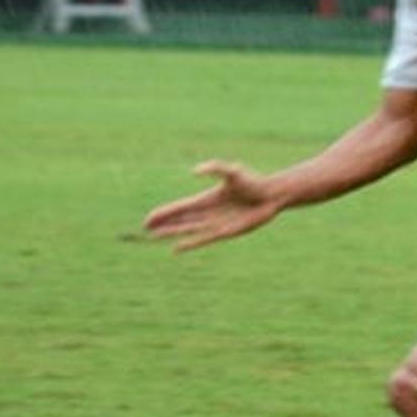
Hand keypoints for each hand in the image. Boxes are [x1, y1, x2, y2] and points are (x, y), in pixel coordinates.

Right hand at [142, 160, 284, 252]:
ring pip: (188, 230)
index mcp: (207, 198)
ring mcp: (216, 223)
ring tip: (154, 236)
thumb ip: (213, 168)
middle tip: (145, 228)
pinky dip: (190, 243)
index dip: (165, 212)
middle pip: (181, 219)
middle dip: (163, 223)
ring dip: (172, 232)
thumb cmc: (254, 182)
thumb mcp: (232, 171)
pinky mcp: (226, 232)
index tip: (149, 217)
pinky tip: (176, 248)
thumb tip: (194, 171)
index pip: (181, 207)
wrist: (271, 195)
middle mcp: (209, 212)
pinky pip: (203, 239)